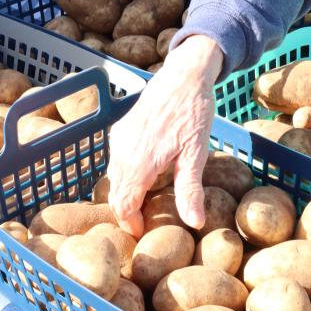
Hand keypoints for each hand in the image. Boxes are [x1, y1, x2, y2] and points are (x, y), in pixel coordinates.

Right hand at [107, 35, 223, 237]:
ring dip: (127, 194)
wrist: (183, 75)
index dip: (131, 224)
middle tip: (146, 224)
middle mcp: (121, 152)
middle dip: (128, 213)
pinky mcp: (120, 130)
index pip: (123, 205)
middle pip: (116, 194)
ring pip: (114, 178)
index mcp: (138, 162)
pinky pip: (116, 162)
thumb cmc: (193, 112)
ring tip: (148, 205)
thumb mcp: (196, 153)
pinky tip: (146, 178)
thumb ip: (189, 190)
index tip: (143, 234)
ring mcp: (118, 139)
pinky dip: (126, 176)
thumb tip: (194, 223)